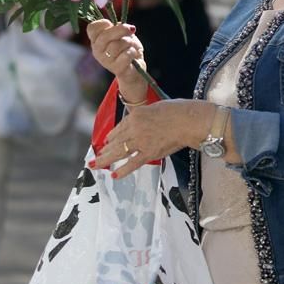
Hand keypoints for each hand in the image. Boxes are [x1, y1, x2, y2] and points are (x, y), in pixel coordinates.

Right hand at [86, 20, 146, 101]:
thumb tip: (121, 26)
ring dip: (129, 42)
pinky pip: (126, 54)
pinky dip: (132, 52)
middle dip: (121, 30)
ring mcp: (106, 61)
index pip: (92, 28)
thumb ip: (118, 27)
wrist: (134, 69)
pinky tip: (133, 55)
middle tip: (131, 30)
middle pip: (105, 36)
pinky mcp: (116, 69)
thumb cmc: (126, 48)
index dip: (103, 23)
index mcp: (96, 41)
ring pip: (117, 45)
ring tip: (131, 45)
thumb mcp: (122, 34)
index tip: (112, 24)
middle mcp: (97, 51)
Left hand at [92, 100, 211, 175]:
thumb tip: (140, 123)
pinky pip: (132, 163)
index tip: (107, 142)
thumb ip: (144, 116)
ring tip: (95, 165)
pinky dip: (123, 170)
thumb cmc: (177, 111)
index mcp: (135, 115)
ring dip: (105, 160)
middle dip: (104, 151)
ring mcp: (140, 141)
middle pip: (114, 142)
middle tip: (95, 158)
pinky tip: (114, 175)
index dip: (111, 137)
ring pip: (118, 153)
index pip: (118, 128)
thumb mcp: (155, 107)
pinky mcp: (149, 153)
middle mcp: (134, 128)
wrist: (188, 120)